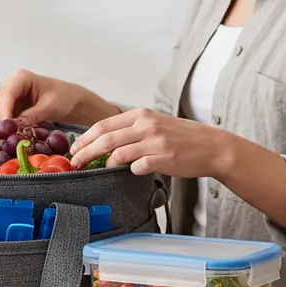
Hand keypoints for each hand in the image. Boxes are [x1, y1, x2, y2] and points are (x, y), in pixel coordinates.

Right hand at [0, 69, 118, 126]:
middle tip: (6, 134)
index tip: (6, 127)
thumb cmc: (65, 98)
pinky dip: (5, 126)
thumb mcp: (50, 107)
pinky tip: (12, 135)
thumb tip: (15, 126)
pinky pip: (2, 117)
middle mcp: (11, 85)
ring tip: (10, 136)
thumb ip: (32, 115)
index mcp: (21, 78)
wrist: (74, 102)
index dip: (3, 111)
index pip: (5, 94)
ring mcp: (10, 97)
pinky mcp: (12, 108)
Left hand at [69, 108, 229, 176]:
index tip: (74, 149)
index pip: (104, 125)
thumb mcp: (154, 124)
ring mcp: (156, 142)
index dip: (85, 138)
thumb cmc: (182, 137)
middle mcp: (146, 125)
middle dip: (86, 152)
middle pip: (106, 139)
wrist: (211, 146)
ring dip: (104, 164)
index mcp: (141, 115)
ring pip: (119, 153)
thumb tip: (104, 142)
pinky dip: (130, 170)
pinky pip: (138, 166)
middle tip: (75, 163)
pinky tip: (130, 171)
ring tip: (96, 171)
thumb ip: (131, 130)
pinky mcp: (164, 158)